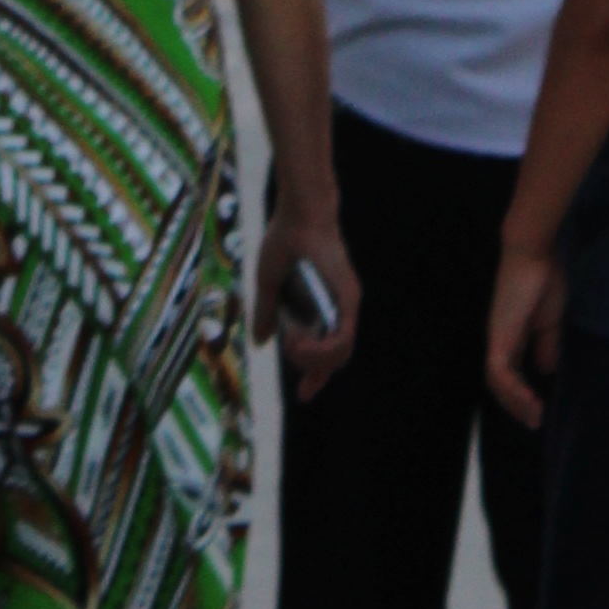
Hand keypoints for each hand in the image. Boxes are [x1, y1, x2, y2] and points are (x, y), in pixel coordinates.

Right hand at [253, 200, 360, 391]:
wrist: (299, 212)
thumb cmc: (285, 240)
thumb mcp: (269, 283)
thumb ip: (265, 313)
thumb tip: (260, 342)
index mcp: (321, 306)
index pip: (326, 351)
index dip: (316, 377)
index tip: (304, 396)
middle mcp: (338, 309)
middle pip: (335, 358)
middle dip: (313, 371)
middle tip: (290, 355)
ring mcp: (346, 303)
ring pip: (341, 353)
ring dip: (314, 360)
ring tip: (292, 346)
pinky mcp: (348, 297)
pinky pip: (343, 336)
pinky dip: (322, 348)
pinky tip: (299, 344)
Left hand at [487, 247, 564, 427]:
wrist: (534, 255)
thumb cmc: (544, 280)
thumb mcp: (550, 322)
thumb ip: (546, 345)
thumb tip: (545, 370)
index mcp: (513, 337)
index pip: (511, 373)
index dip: (522, 393)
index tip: (540, 410)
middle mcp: (500, 341)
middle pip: (500, 382)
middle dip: (517, 405)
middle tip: (535, 422)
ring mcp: (497, 339)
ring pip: (497, 382)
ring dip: (515, 403)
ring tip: (535, 417)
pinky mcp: (499, 337)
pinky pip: (500, 372)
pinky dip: (513, 390)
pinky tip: (531, 402)